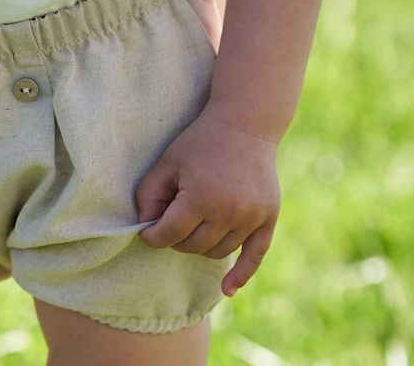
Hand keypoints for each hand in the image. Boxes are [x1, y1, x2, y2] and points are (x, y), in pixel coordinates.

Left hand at [136, 102, 280, 296]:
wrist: (245, 123)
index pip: (169, 234)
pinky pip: (254, 256)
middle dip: (176, 238)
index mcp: (200, 197)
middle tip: (172, 219)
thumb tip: (145, 228)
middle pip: (193, 246)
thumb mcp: (168, 162)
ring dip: (201, 246)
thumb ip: (149, 194)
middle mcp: (228, 212)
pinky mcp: (268, 217)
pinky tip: (227, 290)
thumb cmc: (201, 141)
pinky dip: (241, 275)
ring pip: (217, 252)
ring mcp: (251, 217)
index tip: (147, 231)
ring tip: (194, 225)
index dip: (153, 235)